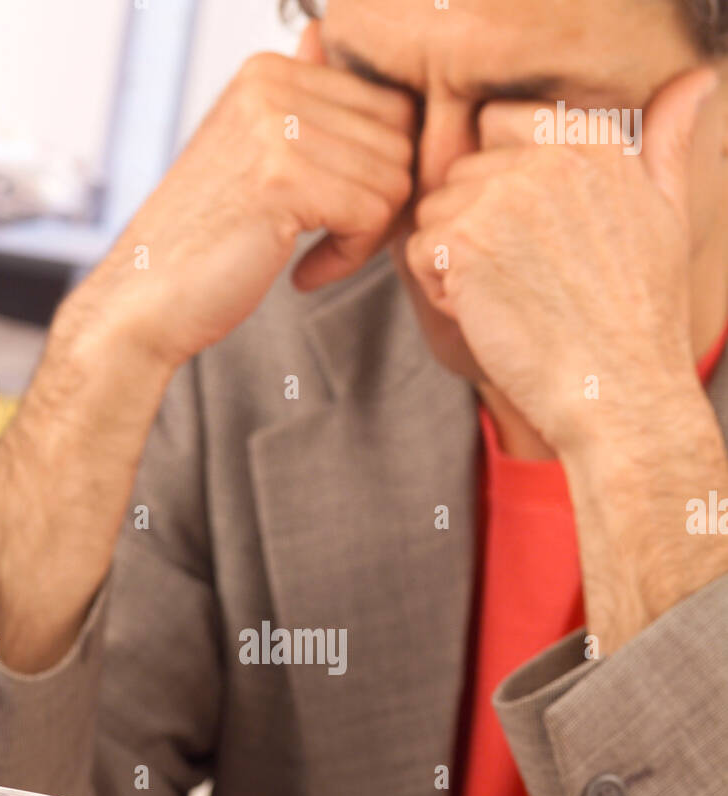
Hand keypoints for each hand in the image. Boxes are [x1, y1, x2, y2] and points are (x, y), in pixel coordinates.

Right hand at [66, 22, 417, 370]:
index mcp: (267, 71)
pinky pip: (373, 214)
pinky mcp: (286, 179)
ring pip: (394, 178)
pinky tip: (305, 273)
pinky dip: (349, 257)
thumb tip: (324, 41)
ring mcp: (277, 128)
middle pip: (400, 137)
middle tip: (335, 240)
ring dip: (365, 235)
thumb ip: (298, 104)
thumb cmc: (202, 241)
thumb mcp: (250, 155)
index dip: (378, 169)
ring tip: (314, 256)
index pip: (388, 104)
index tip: (336, 212)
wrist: (144, 298)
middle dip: (380, 200)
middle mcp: (271, 84)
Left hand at [405, 68, 727, 653]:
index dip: (498, 183)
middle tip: (526, 282)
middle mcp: (546, 155)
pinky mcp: (464, 241)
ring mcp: (502, 195)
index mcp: (592, 138)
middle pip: (460, 173)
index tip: (530, 237)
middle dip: (474, 226)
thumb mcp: (667, 216)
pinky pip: (420, 252)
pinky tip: (491, 317)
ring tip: (511, 300)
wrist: (619, 393)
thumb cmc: (642, 319)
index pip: (499, 124)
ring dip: (454, 261)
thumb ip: (666, 144)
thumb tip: (695, 81)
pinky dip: (441, 292)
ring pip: (434, 213)